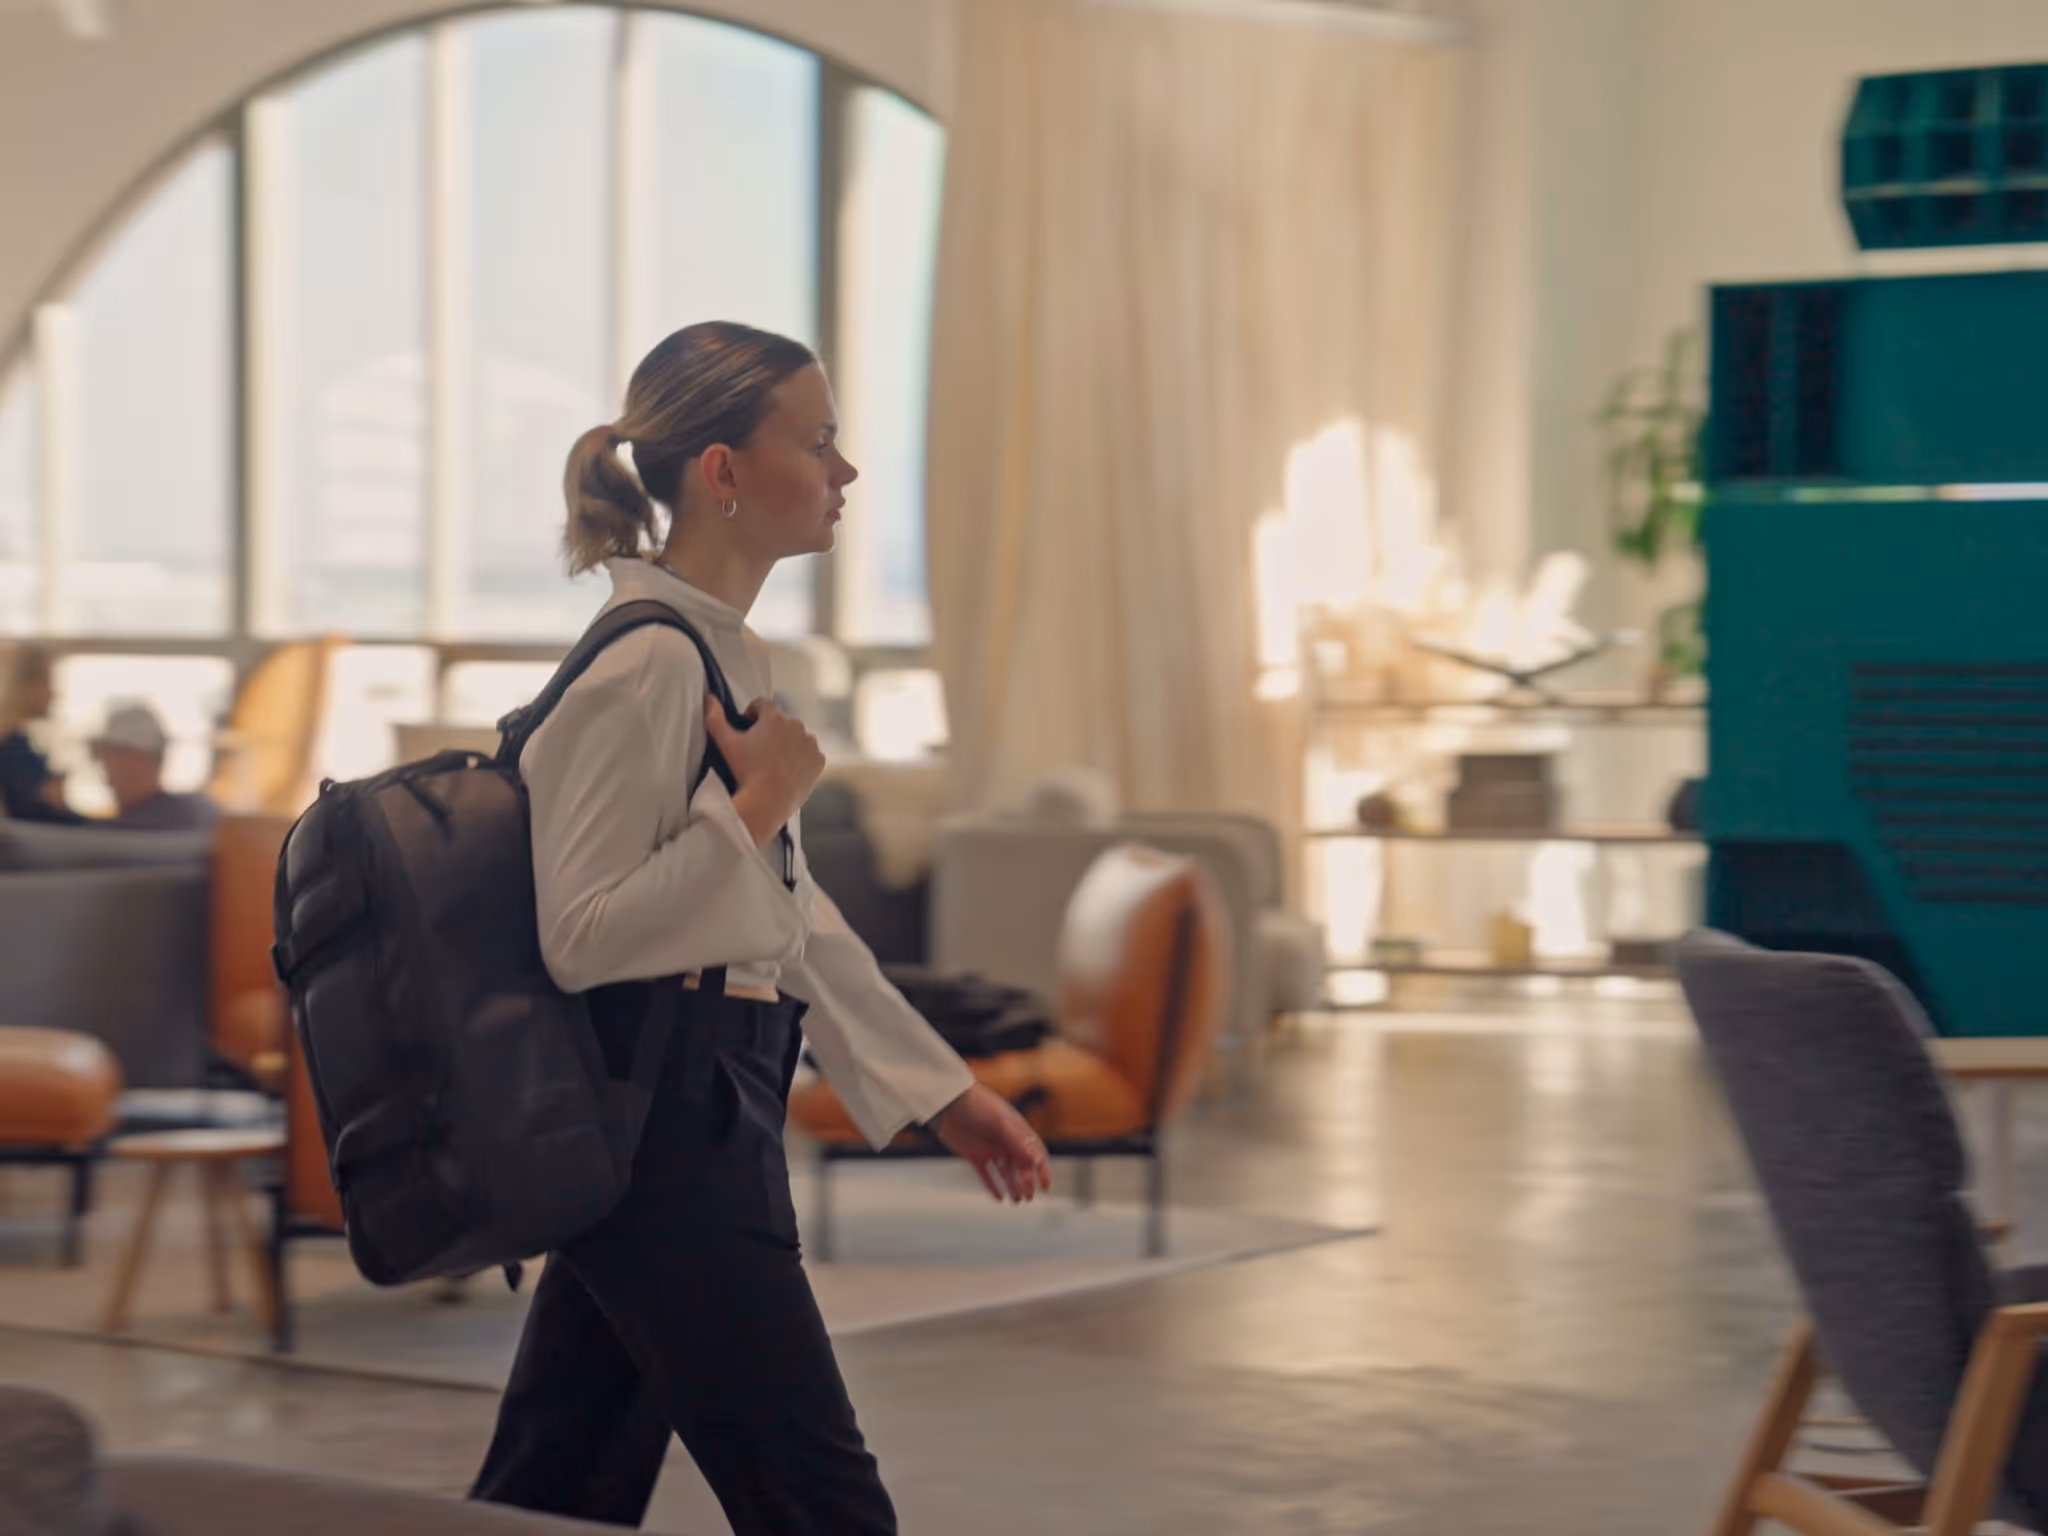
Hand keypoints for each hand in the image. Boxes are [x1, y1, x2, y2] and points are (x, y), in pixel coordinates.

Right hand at [705, 695, 824, 847]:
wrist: (767, 802)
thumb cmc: (746, 772)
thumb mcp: (726, 743)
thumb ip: (715, 717)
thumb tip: (709, 698)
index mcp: (775, 718)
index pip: (762, 705)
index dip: (752, 715)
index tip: (747, 726)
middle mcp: (796, 726)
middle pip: (781, 722)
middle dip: (771, 731)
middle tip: (759, 750)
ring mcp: (810, 743)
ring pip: (797, 737)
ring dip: (787, 744)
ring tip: (774, 761)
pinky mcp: (818, 760)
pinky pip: (809, 754)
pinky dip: (801, 759)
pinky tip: (788, 770)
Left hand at [932, 1085, 1052, 1203]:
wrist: (947, 1102)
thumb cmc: (977, 1104)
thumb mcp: (1000, 1121)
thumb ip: (1017, 1141)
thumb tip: (1035, 1160)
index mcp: (1017, 1131)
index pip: (1036, 1153)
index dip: (1043, 1169)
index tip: (1046, 1186)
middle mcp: (1006, 1142)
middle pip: (1022, 1167)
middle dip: (1027, 1183)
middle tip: (1027, 1196)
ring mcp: (991, 1149)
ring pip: (1006, 1174)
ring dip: (1013, 1187)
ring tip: (1017, 1201)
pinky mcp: (975, 1156)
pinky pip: (987, 1175)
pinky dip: (993, 1187)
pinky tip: (999, 1198)